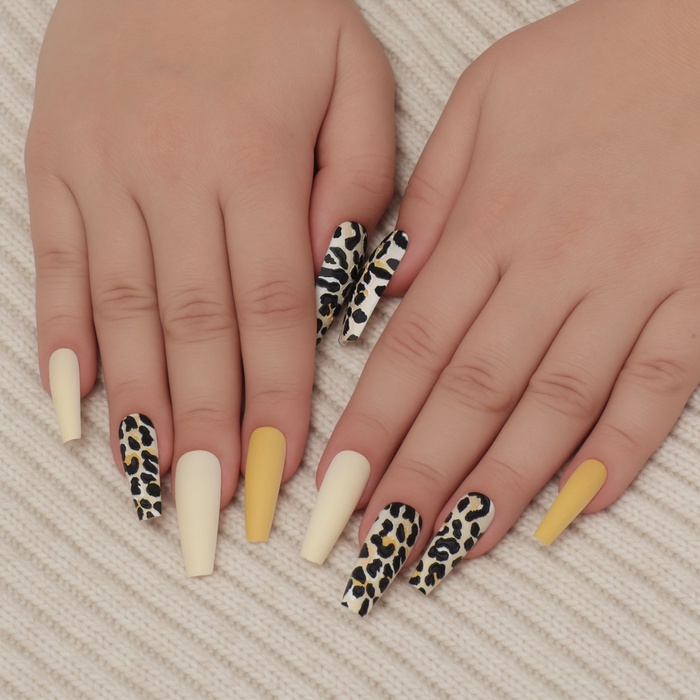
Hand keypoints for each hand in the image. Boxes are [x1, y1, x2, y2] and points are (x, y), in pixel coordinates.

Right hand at [25, 0, 394, 572]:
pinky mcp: (54, 168)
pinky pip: (59, 270)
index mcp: (254, 162)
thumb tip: (338, 281)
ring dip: (138, 406)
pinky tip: (77, 407)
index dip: (277, 398)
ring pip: (124, 314)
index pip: (275, 311)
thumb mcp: (353, 75)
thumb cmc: (276, 9)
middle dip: (204, 429)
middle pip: (195, 331)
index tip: (281, 471)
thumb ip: (358, 180)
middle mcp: (174, 178)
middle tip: (209, 512)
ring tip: (150, 484)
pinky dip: (67, 343)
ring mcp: (103, 174)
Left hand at [308, 0, 699, 613]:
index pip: (414, 348)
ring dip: (501, 485)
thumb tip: (392, 288)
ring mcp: (632, 286)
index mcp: (491, 225)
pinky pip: (660, 387)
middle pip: (474, 394)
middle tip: (381, 548)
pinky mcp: (696, 296)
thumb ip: (432, 200)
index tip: (339, 487)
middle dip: (421, 477)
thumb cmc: (590, 62)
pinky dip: (620, 452)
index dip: (373, 424)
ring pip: (556, 407)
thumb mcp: (485, 101)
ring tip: (454, 550)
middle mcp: (555, 267)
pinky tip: (574, 508)